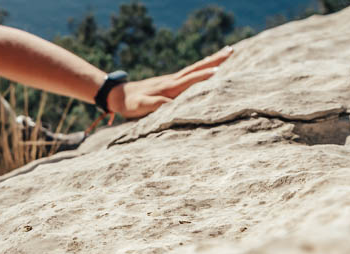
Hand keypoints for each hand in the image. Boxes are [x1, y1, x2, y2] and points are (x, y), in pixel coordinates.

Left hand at [110, 46, 234, 119]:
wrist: (118, 95)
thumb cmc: (130, 104)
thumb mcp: (140, 107)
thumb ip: (156, 105)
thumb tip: (172, 105)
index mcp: (168, 87)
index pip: (190, 80)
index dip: (203, 77)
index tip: (218, 72)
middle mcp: (173, 81)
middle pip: (197, 68)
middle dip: (215, 60)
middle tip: (231, 51)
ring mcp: (172, 80)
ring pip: (195, 68)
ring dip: (212, 60)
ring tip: (227, 52)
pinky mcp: (170, 83)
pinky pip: (191, 73)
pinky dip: (202, 67)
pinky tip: (208, 66)